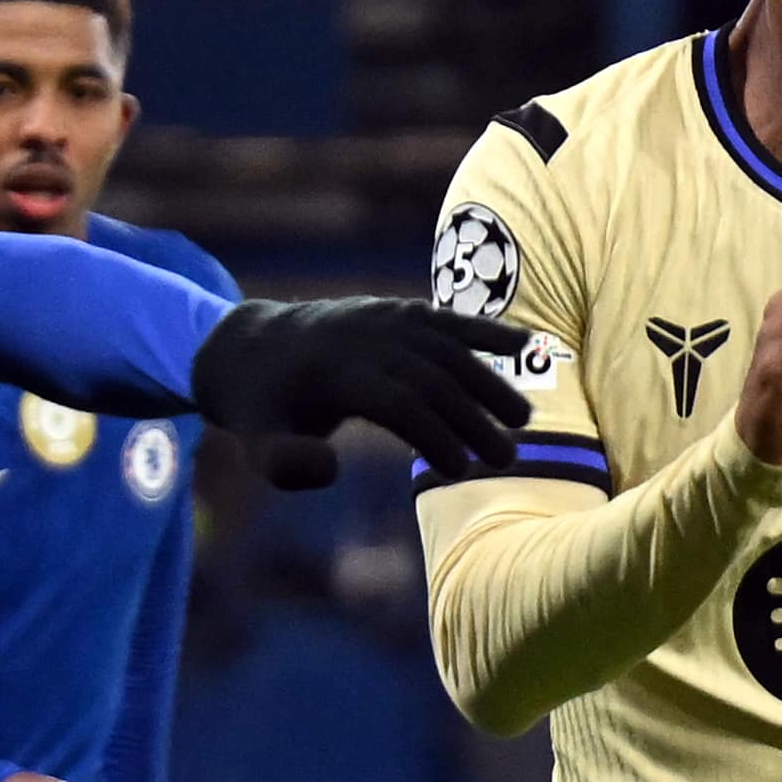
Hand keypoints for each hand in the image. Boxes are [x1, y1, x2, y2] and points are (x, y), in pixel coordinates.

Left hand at [189, 296, 531, 488]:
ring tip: (523, 421)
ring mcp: (384, 319)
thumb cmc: (264, 408)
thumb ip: (284, 464)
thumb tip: (331, 467)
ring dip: (490, 381)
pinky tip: (525, 344)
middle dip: (472, 418)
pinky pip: (446, 318)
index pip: (396, 402)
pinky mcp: (399, 311)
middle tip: (507, 460)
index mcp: (331, 372)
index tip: (460, 471)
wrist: (255, 345)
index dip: (432, 435)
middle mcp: (364, 338)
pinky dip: (485, 328)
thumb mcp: (256, 444)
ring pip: (447, 347)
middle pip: (430, 377)